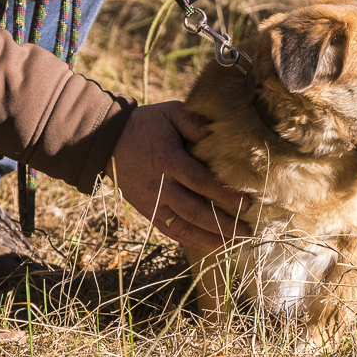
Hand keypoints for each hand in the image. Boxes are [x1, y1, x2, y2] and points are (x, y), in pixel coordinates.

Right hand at [108, 101, 250, 250]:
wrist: (109, 140)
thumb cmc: (147, 124)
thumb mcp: (170, 112)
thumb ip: (193, 121)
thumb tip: (216, 133)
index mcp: (168, 160)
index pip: (200, 182)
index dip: (223, 194)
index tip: (246, 203)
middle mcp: (159, 186)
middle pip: (193, 211)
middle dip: (222, 224)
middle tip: (247, 231)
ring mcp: (152, 202)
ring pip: (183, 227)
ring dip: (210, 238)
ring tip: (235, 244)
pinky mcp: (147, 211)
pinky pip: (171, 230)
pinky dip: (191, 240)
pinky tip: (212, 244)